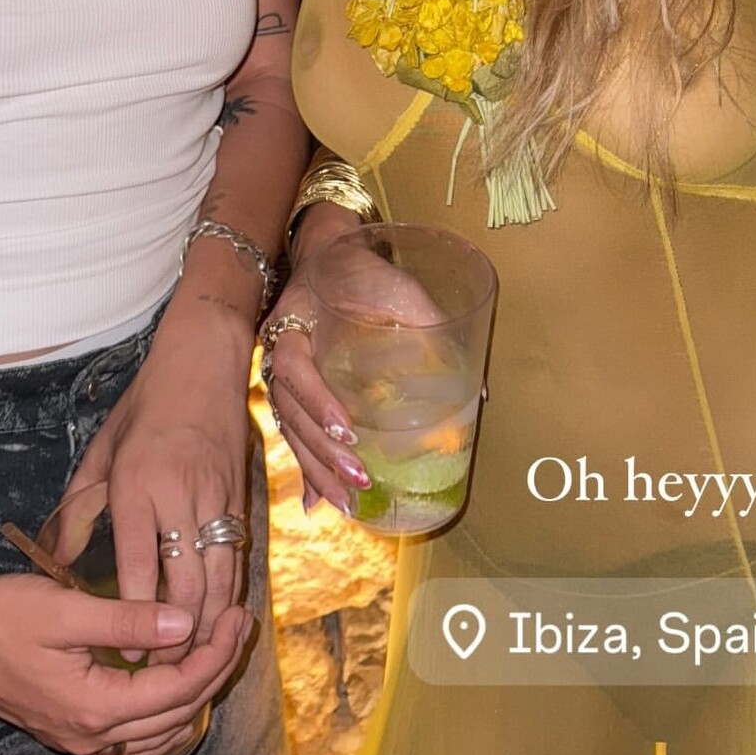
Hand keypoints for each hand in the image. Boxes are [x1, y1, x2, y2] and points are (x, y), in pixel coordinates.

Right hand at [0, 570, 249, 754]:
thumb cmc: (4, 616)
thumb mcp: (67, 607)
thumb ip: (127, 619)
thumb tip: (184, 624)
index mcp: (95, 704)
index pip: (179, 688)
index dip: (216, 652)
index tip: (237, 616)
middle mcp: (93, 733)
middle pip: (179, 712)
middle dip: (217, 667)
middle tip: (239, 623)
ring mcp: (84, 737)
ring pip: (163, 733)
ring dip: (198, 692)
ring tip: (219, 645)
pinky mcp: (76, 729)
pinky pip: (139, 739)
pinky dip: (170, 714)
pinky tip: (179, 682)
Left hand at [63, 297, 252, 653]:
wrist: (205, 362)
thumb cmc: (147, 402)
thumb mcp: (103, 446)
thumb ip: (82, 504)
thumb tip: (60, 556)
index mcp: (138, 484)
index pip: (140, 567)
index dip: (136, 617)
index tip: (127, 653)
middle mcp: (180, 495)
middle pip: (188, 584)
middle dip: (178, 635)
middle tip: (162, 669)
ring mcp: (216, 497)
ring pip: (221, 577)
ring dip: (209, 623)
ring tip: (191, 657)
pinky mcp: (241, 496)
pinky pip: (239, 558)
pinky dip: (232, 594)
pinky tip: (219, 618)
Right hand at [266, 234, 444, 513]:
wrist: (325, 250)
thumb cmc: (360, 268)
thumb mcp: (393, 284)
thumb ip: (426, 324)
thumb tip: (474, 390)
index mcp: (295, 323)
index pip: (296, 367)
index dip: (318, 402)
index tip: (348, 431)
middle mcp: (281, 352)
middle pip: (289, 410)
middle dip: (320, 451)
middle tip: (358, 479)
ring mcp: (283, 372)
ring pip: (289, 427)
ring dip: (315, 468)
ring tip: (346, 504)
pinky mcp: (295, 388)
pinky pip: (294, 431)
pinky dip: (307, 467)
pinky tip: (316, 504)